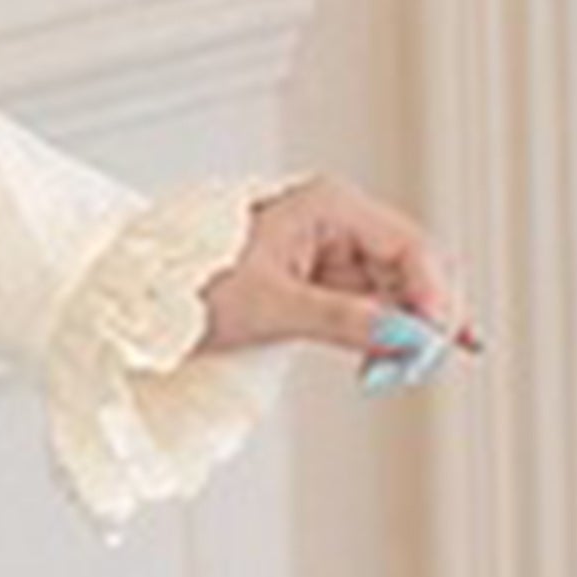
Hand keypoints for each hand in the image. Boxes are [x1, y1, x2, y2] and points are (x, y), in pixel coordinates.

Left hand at [195, 172, 477, 370]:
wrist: (139, 300)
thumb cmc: (187, 284)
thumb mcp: (268, 305)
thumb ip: (342, 321)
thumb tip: (404, 338)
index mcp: (327, 204)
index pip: (408, 245)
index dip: (433, 295)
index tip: (436, 341)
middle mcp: (337, 221)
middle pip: (413, 266)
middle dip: (427, 316)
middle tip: (426, 364)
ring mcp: (331, 252)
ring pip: (397, 290)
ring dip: (409, 331)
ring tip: (404, 372)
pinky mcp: (321, 284)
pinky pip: (373, 307)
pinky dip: (389, 335)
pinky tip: (411, 357)